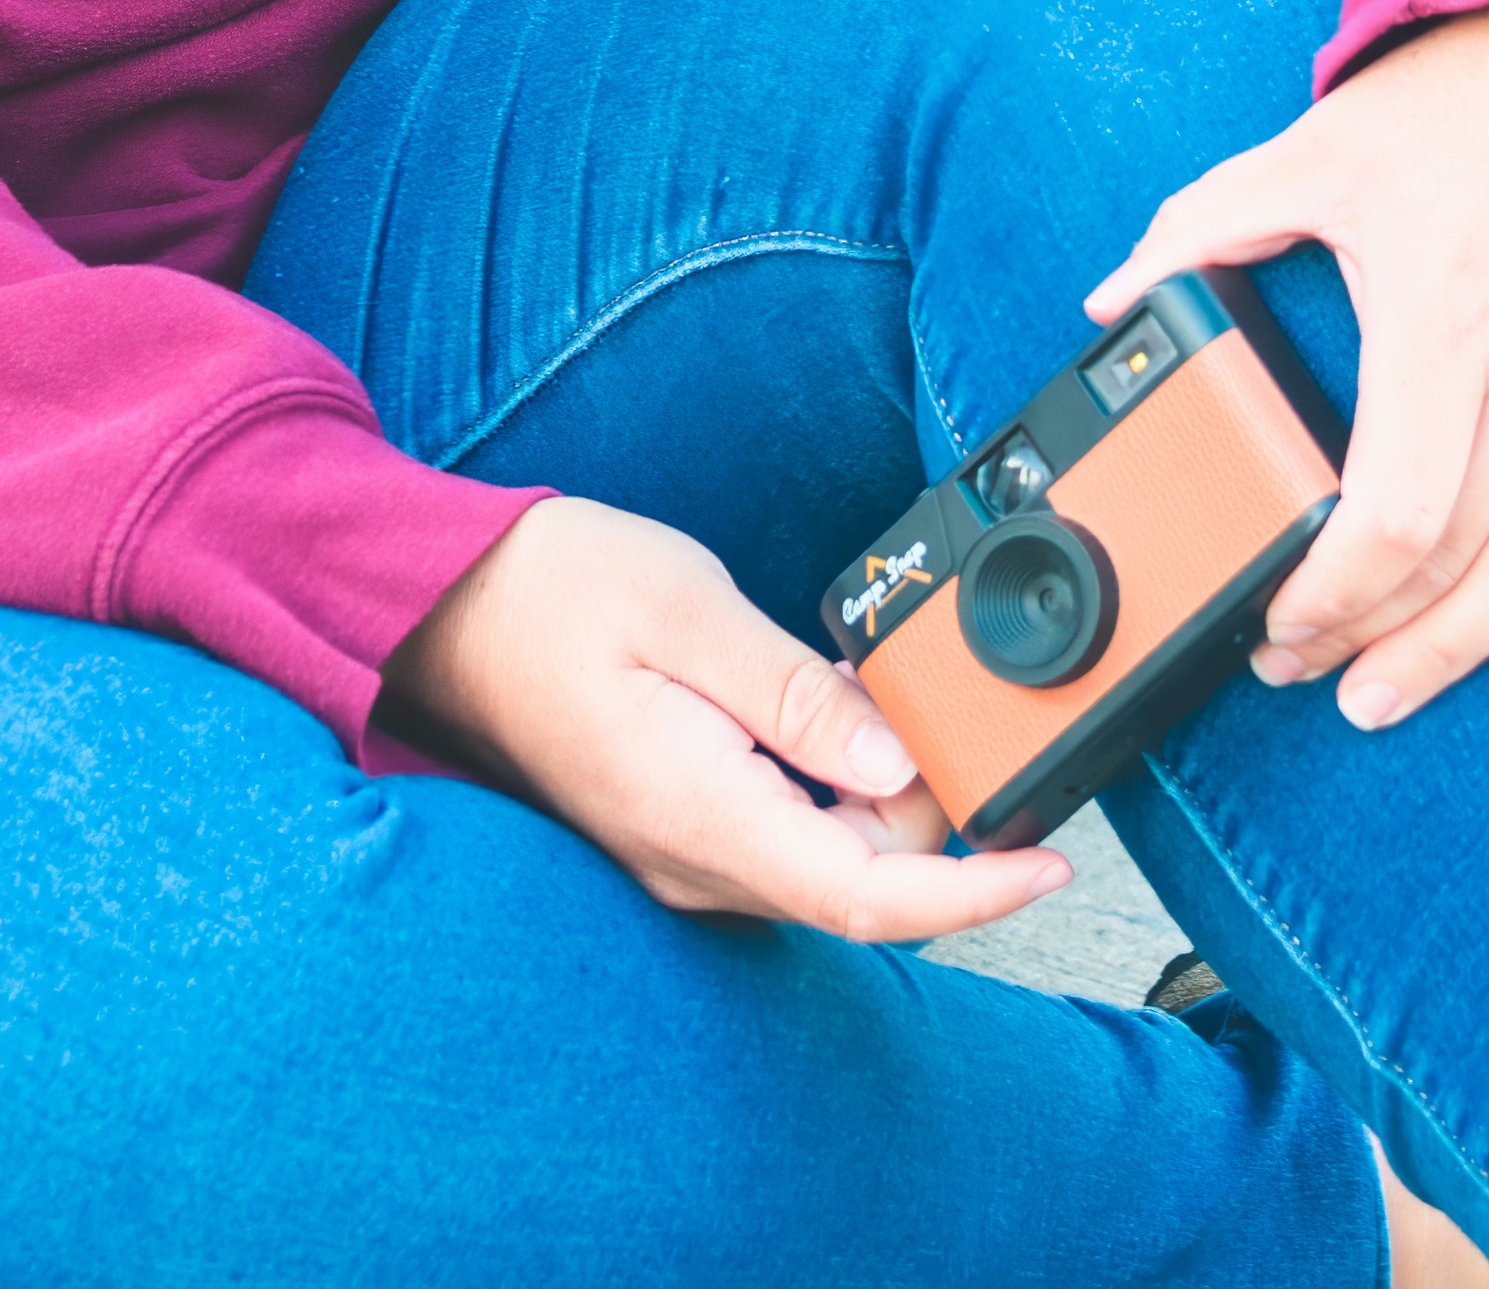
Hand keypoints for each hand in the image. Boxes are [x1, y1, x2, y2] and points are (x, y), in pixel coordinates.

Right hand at [380, 494, 1075, 941]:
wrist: (443, 607)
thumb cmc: (551, 591)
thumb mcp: (687, 606)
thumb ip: (797, 695)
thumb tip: (899, 768)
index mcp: (701, 812)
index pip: (868, 897)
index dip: (974, 893)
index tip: (1046, 861)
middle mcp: (692, 861)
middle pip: (859, 880)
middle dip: (928, 811)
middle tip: (933, 704)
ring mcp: (678, 855)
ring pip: (823, 859)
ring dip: (874, 794)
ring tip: (860, 689)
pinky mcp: (672, 831)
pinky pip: (780, 836)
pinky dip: (827, 785)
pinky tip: (815, 707)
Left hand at [1089, 0, 1488, 735]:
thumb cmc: (1469, 100)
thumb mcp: (1320, 146)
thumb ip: (1204, 225)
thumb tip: (1109, 298)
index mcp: (1445, 318)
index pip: (1392, 514)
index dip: (1329, 594)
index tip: (1276, 624)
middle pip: (1459, 563)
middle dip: (1371, 637)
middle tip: (1307, 667)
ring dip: (1465, 649)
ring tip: (1391, 688)